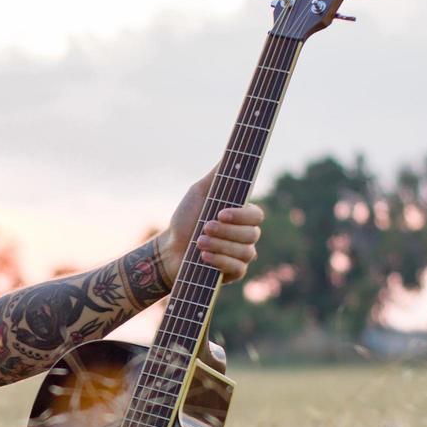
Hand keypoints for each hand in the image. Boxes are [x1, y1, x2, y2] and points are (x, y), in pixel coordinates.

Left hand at [160, 167, 264, 283]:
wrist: (170, 249)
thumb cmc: (186, 220)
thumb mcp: (199, 193)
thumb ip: (217, 176)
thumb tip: (232, 153)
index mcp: (241, 216)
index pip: (256, 215)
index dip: (241, 215)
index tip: (221, 213)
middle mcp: (246, 235)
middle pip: (253, 234)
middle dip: (227, 232)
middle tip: (204, 227)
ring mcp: (242, 255)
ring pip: (246, 252)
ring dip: (220, 245)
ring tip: (198, 242)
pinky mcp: (234, 272)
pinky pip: (238, 268)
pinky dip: (220, 261)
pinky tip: (204, 256)